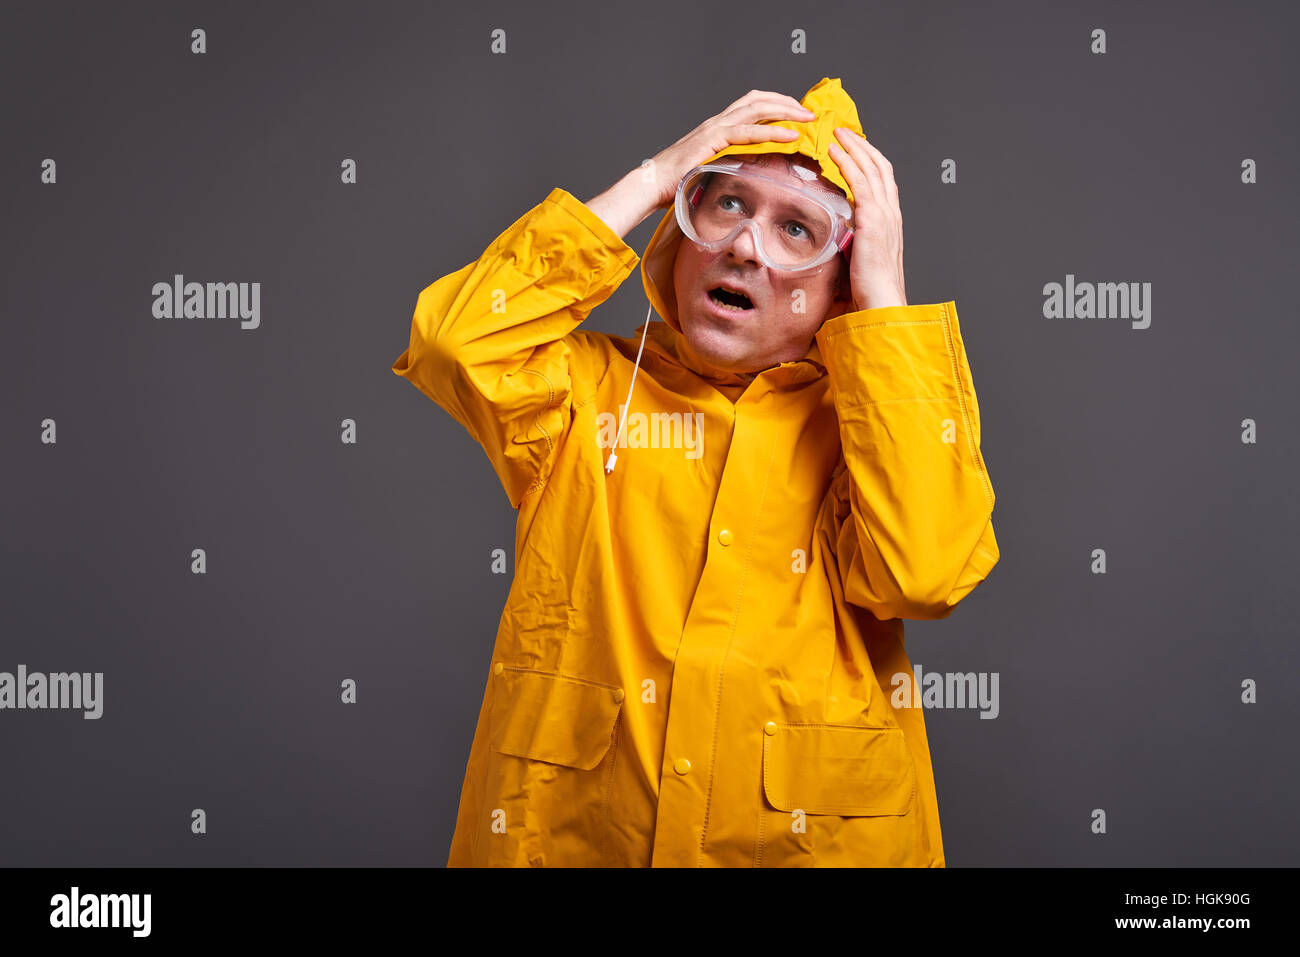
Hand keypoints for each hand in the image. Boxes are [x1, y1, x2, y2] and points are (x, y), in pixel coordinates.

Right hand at [586, 90, 814, 236]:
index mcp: (717, 126)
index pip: (752, 104)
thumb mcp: (709, 170)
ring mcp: (715, 128)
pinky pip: (749, 131)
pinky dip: (773, 132)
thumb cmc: (676, 183)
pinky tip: (791, 136)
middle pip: (759, 100)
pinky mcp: (713, 141)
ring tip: (807, 119)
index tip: (797, 113)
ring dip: (786, 111)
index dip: (776, 104)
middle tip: (810, 113)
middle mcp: (717, 121)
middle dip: (787, 103)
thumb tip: (748, 176)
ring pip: (757, 109)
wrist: (652, 185)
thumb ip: (727, 166)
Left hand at [827, 127, 907, 309]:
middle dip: (861, 145)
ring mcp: (884, 214)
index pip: (882, 180)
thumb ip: (853, 239)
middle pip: (879, 166)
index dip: (868, 159)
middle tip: (843, 130)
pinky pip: (860, 181)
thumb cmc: (869, 288)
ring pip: (870, 168)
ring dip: (853, 146)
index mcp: (890, 221)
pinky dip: (847, 162)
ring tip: (836, 133)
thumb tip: (837, 234)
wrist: (881, 301)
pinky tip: (834, 151)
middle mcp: (891, 213)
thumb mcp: (860, 257)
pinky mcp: (873, 219)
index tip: (853, 147)